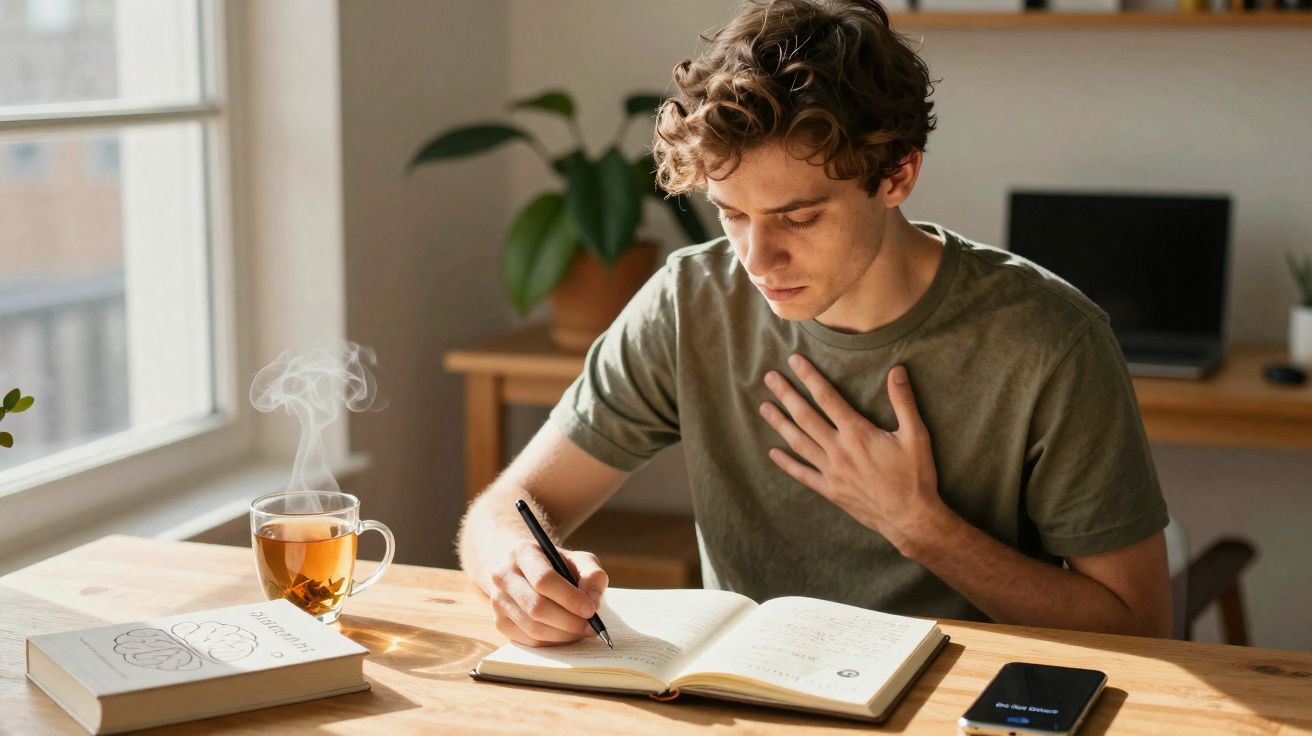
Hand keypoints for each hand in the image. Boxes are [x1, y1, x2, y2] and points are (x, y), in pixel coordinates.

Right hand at [487, 539, 608, 646]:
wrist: (527, 571)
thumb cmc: (557, 566)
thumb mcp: (578, 560)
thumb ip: (592, 575)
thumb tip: (592, 602)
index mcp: (522, 552)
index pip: (543, 580)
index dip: (569, 598)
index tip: (591, 610)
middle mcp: (503, 575)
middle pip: (536, 607)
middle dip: (569, 621)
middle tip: (591, 626)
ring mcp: (497, 600)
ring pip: (533, 628)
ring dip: (563, 634)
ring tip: (582, 630)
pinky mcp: (500, 622)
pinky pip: (528, 641)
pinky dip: (552, 642)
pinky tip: (566, 634)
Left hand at [758, 354, 945, 551]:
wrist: (910, 518)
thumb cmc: (915, 476)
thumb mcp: (916, 435)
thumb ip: (904, 402)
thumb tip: (897, 371)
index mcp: (857, 434)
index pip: (827, 398)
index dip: (809, 377)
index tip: (794, 361)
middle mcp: (839, 450)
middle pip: (805, 416)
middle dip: (786, 394)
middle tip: (769, 377)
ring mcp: (831, 472)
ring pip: (798, 442)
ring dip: (779, 423)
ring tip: (764, 407)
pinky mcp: (830, 490)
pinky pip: (802, 474)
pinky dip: (786, 463)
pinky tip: (772, 453)